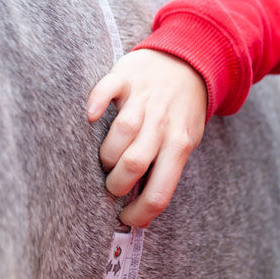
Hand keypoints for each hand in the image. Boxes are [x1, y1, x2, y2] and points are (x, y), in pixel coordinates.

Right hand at [87, 49, 206, 226]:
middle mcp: (162, 124)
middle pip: (134, 163)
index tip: (127, 218)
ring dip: (107, 154)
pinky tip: (91, 116)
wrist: (188, 60)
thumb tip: (143, 211)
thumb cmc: (181, 112)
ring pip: (121, 133)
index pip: (159, 193)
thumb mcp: (185, 144)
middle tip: (113, 184)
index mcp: (180, 146)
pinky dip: (96, 103)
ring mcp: (144, 99)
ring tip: (107, 160)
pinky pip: (107, 89)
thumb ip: (166, 171)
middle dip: (116, 184)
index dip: (139, 214)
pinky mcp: (126, 77)